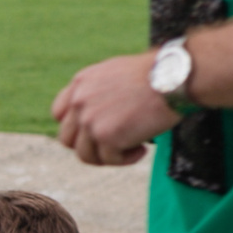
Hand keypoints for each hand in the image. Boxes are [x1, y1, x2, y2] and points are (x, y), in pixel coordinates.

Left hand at [53, 52, 179, 166]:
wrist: (173, 77)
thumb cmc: (157, 74)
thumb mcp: (116, 73)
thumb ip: (99, 91)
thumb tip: (99, 116)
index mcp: (81, 83)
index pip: (59, 114)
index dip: (75, 127)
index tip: (94, 132)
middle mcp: (79, 101)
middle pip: (68, 139)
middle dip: (90, 146)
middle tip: (113, 147)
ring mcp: (90, 120)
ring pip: (85, 154)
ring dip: (107, 157)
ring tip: (131, 149)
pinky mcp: (106, 136)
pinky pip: (109, 160)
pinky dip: (126, 159)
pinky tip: (142, 150)